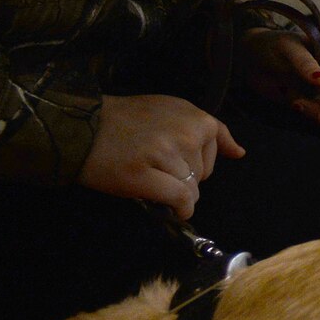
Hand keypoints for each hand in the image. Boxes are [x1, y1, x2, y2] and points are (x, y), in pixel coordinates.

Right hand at [79, 93, 246, 218]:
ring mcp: (167, 153)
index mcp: (193, 115)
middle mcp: (185, 131)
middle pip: (204, 172)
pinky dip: (178, 209)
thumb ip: (205, 129)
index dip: (196, 159)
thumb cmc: (123, 121)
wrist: (80, 127)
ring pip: (191, 189)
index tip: (177, 160)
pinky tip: (166, 207)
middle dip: (184, 176)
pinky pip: (180, 201)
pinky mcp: (147, 175)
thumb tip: (239, 152)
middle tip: (153, 165)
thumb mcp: (169, 110)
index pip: (217, 146)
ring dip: (173, 192)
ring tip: (147, 176)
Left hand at [238, 29, 319, 126]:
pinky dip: (306, 114)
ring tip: (293, 101)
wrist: (254, 56)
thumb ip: (304, 63)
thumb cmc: (272, 44)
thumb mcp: (287, 48)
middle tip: (296, 105)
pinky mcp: (315, 103)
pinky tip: (292, 99)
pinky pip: (319, 117)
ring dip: (313, 114)